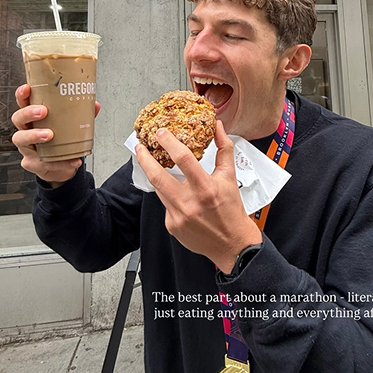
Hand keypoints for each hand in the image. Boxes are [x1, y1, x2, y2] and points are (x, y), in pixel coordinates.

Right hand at [11, 84, 100, 187]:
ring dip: (34, 135)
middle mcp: (26, 131)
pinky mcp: (32, 163)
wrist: (59, 168)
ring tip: (49, 135)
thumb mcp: (71, 126)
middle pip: (18, 119)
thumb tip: (94, 105)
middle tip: (43, 112)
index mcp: (34, 118)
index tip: (27, 89)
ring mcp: (27, 148)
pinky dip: (59, 162)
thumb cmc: (60, 141)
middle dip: (28, 113)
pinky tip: (72, 159)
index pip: (23, 102)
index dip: (22, 95)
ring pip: (21, 139)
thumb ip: (82, 114)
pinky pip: (42, 162)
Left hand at [135, 121, 261, 271]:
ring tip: (150, 163)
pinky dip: (169, 197)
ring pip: (158, 189)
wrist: (232, 243)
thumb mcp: (230, 177)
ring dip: (153, 175)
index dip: (168, 143)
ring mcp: (178, 216)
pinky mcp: (172, 226)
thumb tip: (219, 128)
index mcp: (205, 188)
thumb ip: (224, 150)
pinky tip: (176, 195)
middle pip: (158, 176)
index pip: (182, 159)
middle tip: (141, 147)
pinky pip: (165, 205)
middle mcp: (189, 203)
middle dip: (145, 159)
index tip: (161, 133)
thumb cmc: (232, 210)